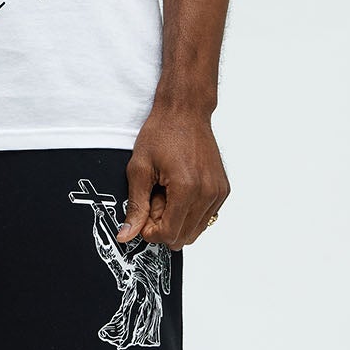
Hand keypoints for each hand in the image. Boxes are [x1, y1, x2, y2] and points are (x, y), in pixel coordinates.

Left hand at [117, 107, 229, 249]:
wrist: (185, 112)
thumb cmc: (162, 133)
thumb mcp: (139, 169)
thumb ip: (135, 206)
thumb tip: (127, 235)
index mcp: (186, 189)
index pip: (169, 234)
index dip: (151, 232)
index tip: (143, 218)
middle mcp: (207, 193)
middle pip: (184, 237)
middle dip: (165, 227)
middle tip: (154, 202)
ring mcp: (218, 192)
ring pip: (196, 230)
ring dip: (178, 220)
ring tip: (167, 196)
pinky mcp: (223, 190)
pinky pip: (206, 217)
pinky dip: (191, 212)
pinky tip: (180, 192)